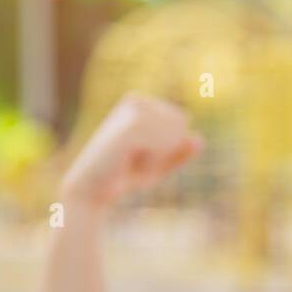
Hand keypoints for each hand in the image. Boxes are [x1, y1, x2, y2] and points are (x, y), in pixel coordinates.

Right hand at [59, 95, 203, 208]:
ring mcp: (131, 112)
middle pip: (180, 125)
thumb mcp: (159, 165)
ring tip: (132, 164)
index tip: (142, 154)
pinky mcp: (130, 128)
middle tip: (136, 162)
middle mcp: (135, 101)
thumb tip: (199, 140)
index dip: (169, 146)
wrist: (92, 190)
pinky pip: (164, 145)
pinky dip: (153, 164)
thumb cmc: (124, 175)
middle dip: (166, 151)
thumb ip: (179, 152)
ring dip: (159, 159)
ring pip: (175, 135)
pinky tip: (129, 166)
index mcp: (141, 102)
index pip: (181, 121)